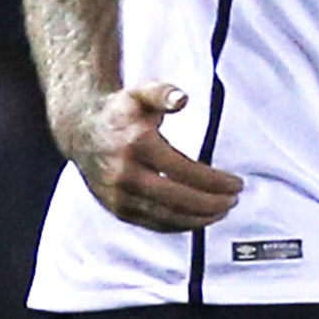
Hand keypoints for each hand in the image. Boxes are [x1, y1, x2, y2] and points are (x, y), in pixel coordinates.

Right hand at [64, 82, 241, 231]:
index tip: (236, 184)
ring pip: (165, 216)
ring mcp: (119, 195)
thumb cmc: (121, 111)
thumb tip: (181, 99)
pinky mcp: (116, 209)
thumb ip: (162, 92)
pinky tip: (198, 219)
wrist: (81, 131)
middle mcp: (125, 173)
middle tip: (233, 201)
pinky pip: (152, 223)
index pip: (184, 171)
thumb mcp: (140, 93)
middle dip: (211, 204)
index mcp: (136, 144)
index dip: (214, 181)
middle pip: (177, 199)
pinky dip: (179, 225)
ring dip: (199, 218)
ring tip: (222, 212)